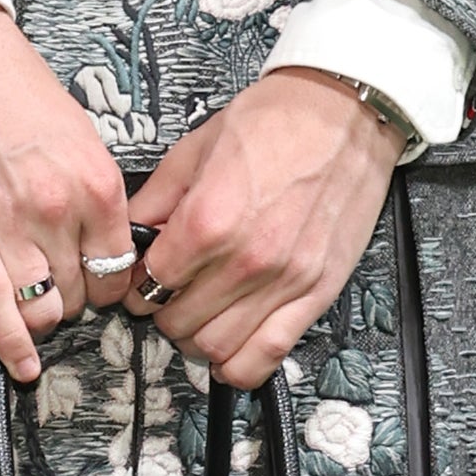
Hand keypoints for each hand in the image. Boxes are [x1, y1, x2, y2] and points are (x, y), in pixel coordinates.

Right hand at [0, 2, 130, 382]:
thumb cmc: (10, 84)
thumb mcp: (79, 132)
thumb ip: (94, 189)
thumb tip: (106, 238)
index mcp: (97, 181)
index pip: (121, 267)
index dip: (113, 284)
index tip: (103, 286)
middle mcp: (59, 209)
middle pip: (85, 293)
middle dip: (78, 297)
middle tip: (64, 286)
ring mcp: (9, 226)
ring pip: (45, 310)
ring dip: (45, 315)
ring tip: (38, 304)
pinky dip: (13, 346)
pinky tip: (23, 365)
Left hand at [126, 69, 399, 390]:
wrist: (345, 111)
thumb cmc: (275, 120)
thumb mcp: (196, 147)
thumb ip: (155, 199)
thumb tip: (129, 235)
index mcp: (207, 220)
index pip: (149, 284)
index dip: (135, 284)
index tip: (141, 277)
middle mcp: (245, 260)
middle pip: (178, 322)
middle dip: (162, 312)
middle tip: (167, 293)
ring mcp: (285, 282)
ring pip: (218, 348)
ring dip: (197, 339)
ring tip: (198, 313)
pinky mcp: (318, 292)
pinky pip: (270, 356)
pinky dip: (240, 364)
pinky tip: (229, 346)